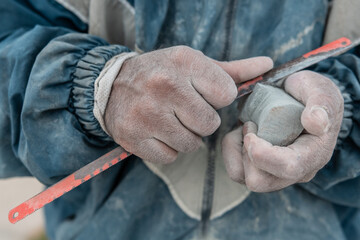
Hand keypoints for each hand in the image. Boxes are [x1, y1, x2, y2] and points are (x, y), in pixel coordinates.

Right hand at [104, 46, 272, 162]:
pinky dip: (168, 149)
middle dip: (201, 121)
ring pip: (192, 144)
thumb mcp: (193, 64)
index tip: (201, 94)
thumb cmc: (161, 74)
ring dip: (185, 136)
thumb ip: (233, 70)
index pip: (226, 94)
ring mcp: (148, 114)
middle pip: (210, 124)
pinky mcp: (134, 138)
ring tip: (170, 121)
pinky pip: (170, 157)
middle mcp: (165, 86)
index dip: (216, 99)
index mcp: (184, 62)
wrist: (112, 86)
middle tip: (184, 110)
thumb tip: (268, 65)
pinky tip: (157, 133)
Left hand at [222, 70, 343, 191]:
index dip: (263, 153)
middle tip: (251, 124)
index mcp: (314, 155)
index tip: (250, 126)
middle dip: (246, 152)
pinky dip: (231, 150)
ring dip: (237, 149)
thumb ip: (322, 103)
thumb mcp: (319, 88)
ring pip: (242, 176)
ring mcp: (276, 174)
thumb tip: (317, 123)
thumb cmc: (308, 92)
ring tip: (249, 126)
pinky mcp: (259, 171)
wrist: (295, 95)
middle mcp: (296, 172)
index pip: (288, 168)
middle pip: (259, 181)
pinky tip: (242, 133)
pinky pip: (235, 170)